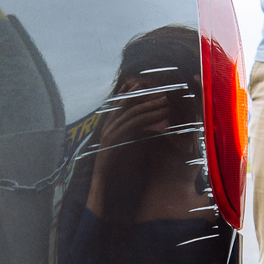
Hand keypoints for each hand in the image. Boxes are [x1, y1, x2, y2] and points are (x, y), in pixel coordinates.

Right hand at [86, 90, 178, 213]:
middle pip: (127, 106)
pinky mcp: (114, 140)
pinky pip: (132, 126)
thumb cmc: (111, 165)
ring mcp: (110, 132)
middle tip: (161, 94)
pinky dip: (146, 121)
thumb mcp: (120, 146)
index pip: (118, 104)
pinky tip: (157, 118)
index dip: (128, 93)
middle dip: (145, 98)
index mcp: (108, 126)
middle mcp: (108, 126)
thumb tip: (141, 128)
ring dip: (150, 107)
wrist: (100, 179)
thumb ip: (127, 135)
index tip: (140, 84)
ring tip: (164, 103)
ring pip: (132, 114)